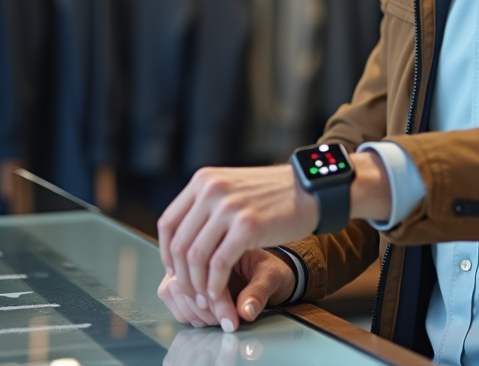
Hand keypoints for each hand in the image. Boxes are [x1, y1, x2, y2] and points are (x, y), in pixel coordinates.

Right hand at [157, 248, 295, 330]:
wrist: (266, 271)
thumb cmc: (268, 270)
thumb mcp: (272, 276)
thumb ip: (259, 292)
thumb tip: (246, 312)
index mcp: (223, 236)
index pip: (207, 268)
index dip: (217, 299)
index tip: (231, 320)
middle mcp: (199, 244)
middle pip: (183, 278)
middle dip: (203, 308)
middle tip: (225, 321)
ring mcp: (186, 257)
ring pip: (171, 288)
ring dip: (193, 310)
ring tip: (218, 318)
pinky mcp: (180, 270)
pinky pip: (168, 293)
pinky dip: (185, 310)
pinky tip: (206, 315)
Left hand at [158, 165, 317, 328]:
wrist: (310, 190)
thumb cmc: (272, 194)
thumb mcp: (231, 188)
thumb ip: (206, 205)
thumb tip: (182, 235)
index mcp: (202, 180)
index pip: (168, 223)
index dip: (167, 253)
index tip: (176, 271)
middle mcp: (211, 190)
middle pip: (180, 243)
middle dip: (182, 275)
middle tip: (192, 293)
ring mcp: (229, 207)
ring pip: (196, 256)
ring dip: (197, 285)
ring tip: (206, 298)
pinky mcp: (248, 226)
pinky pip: (219, 264)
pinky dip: (216, 286)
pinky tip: (220, 295)